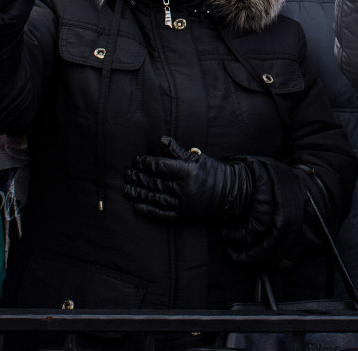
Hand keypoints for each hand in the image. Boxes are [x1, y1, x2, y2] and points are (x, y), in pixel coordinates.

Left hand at [123, 136, 251, 224]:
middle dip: (139, 177)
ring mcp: (183, 205)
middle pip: (156, 182)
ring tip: (127, 188)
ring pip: (156, 198)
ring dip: (139, 193)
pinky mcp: (183, 218)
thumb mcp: (197, 159)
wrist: (230, 196)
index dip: (147, 163)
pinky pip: (162, 214)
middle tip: (127, 174)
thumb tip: (160, 140)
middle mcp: (184, 189)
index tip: (137, 160)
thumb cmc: (212, 173)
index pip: (161, 167)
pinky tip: (137, 206)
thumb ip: (177, 151)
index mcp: (188, 172)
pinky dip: (148, 211)